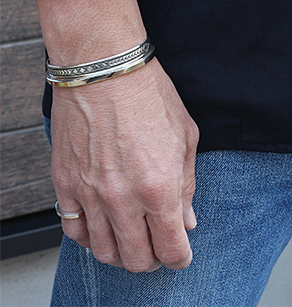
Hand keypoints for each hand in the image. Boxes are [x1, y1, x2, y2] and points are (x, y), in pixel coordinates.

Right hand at [51, 57, 198, 271]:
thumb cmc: (150, 97)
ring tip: (132, 238)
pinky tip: (102, 226)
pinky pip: (73, 229)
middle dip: (153, 260)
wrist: (106, 69)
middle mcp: (123, 197)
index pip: (172, 247)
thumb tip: (186, 220)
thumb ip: (187, 186)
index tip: (181, 254)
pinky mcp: (65, 182)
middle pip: (137, 259)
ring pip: (103, 251)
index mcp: (160, 186)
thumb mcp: (186, 138)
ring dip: (122, 253)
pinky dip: (90, 237)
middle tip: (159, 247)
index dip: (180, 258)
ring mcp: (89, 192)